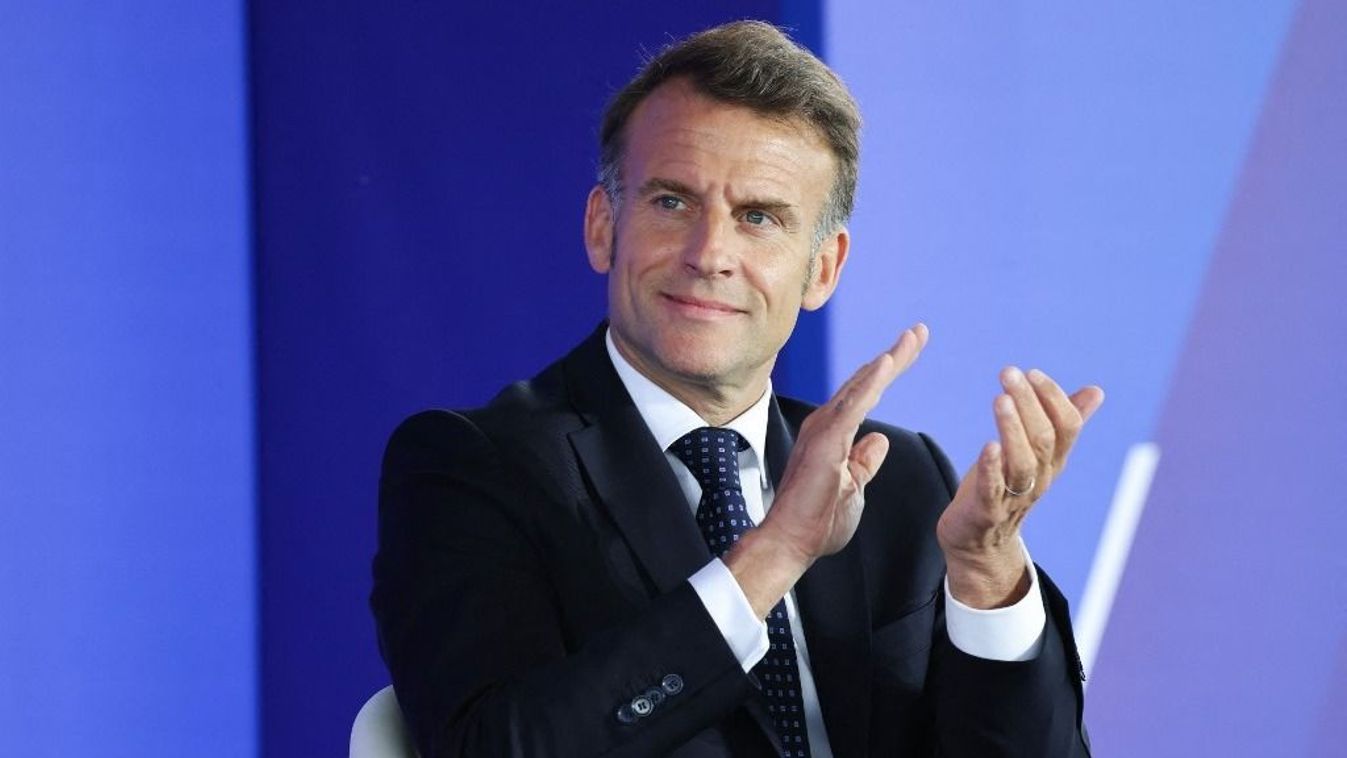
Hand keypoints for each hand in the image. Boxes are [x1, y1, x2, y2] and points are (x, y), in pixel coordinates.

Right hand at [725, 324, 927, 616]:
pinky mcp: (826, 441)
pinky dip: (871, 383)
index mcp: (834, 434)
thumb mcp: (853, 487)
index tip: (911, 348)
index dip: (890, 370)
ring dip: (889, 361)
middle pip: (866, 382)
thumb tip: (880, 440)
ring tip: (912, 338)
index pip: (867, 394)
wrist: (791, 542)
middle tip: (919, 331)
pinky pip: (854, 406)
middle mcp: (826, 424)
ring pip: (862, 386)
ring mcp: (824, 430)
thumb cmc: (817, 522)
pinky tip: (888, 363)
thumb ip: (865, 461)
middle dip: (896, 356)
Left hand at [937, 366, 1103, 608]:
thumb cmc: (1005, 487)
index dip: (1053, 397)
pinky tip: (987, 445)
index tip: (1032, 372)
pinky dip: (991, 468)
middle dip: (1029, 403)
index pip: (1067, 426)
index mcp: (1053, 461)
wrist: (979, 542)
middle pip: (1045, 439)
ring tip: (1000, 399)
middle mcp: (1040, 478)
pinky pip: (993, 490)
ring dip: (1012, 428)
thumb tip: (1096, 391)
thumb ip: (1065, 422)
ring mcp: (1014, 497)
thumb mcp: (1036, 453)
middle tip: (1009, 372)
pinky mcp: (986, 511)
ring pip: (1023, 463)